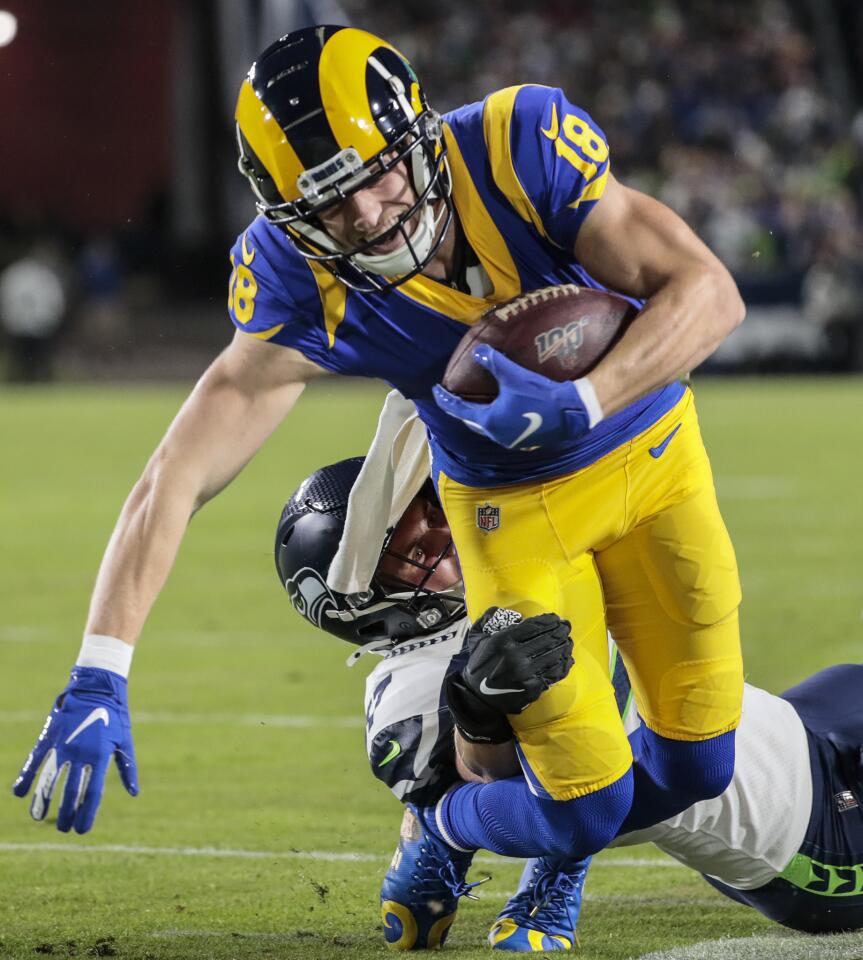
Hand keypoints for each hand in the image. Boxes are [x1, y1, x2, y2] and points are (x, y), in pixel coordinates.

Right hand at [12, 667, 137, 833]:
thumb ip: (127, 768)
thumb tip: (134, 793)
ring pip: (50, 779)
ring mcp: (63, 744)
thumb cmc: (114, 716)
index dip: (87, 813)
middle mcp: (81, 753)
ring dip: (43, 800)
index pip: (93, 792)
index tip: (82, 831)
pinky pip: (35, 760)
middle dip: (66, 813)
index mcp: (100, 756)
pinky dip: (26, 776)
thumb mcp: (124, 741)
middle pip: (71, 791)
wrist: (97, 687)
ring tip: (38, 818)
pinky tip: (19, 793)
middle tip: (63, 829)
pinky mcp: (50, 736)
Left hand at [433, 345, 593, 450]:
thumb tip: (477, 352)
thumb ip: (493, 363)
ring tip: (477, 404)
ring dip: (480, 417)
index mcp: (489, 421)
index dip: (446, 399)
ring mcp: (510, 441)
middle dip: (461, 410)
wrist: (570, 413)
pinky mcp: (524, 442)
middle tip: (454, 397)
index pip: (459, 410)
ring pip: (487, 429)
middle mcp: (496, 435)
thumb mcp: (514, 375)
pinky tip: (501, 412)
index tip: (437, 390)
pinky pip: (502, 431)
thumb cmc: (539, 395)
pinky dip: (496, 421)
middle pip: (472, 422)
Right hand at [445, 607, 573, 742]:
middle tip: (566, 626)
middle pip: (547, 638)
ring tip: (568, 641)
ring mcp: (526, 673)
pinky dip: (564, 665)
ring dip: (565, 646)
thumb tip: (506, 611)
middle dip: (560, 630)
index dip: (548, 620)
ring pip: (554, 655)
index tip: (555, 618)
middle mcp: (516, 656)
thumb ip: (488, 618)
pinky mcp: (533, 688)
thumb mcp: (476, 637)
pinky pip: (554, 673)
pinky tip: (567, 659)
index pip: (533, 626)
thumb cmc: (478, 665)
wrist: (476, 697)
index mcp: (503, 641)